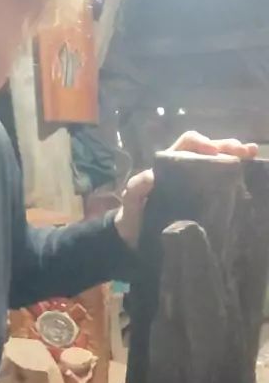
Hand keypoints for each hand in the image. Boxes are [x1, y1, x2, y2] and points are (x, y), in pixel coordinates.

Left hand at [114, 132, 257, 247]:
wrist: (134, 239)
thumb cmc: (132, 215)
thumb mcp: (131, 200)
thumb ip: (136, 187)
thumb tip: (153, 176)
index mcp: (169, 165)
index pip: (187, 144)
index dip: (201, 143)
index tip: (213, 152)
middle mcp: (184, 170)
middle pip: (208, 150)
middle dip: (227, 146)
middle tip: (245, 150)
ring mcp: (194, 184)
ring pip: (217, 163)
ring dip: (236, 156)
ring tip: (252, 155)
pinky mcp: (202, 200)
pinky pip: (219, 185)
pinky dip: (234, 177)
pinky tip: (249, 176)